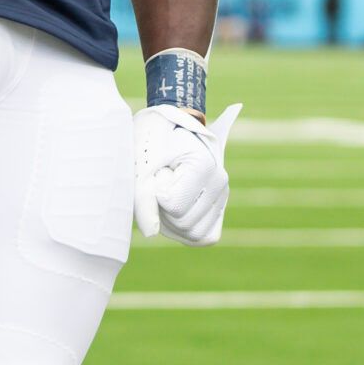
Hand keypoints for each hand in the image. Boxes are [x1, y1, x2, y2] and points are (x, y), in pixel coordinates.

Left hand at [132, 103, 241, 246]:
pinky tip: (174, 210)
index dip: (154, 191)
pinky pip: (204, 237)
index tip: (156, 168)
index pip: (172, 205)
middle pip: (183, 223)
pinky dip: (185, 231)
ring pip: (193, 234)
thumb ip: (142, 197)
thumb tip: (150, 233)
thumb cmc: (152, 139)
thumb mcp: (141, 162)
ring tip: (167, 191)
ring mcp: (222, 196)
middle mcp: (220, 182)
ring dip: (171, 221)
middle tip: (160, 179)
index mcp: (204, 165)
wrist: (166, 127)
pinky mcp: (218, 209)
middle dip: (162, 207)